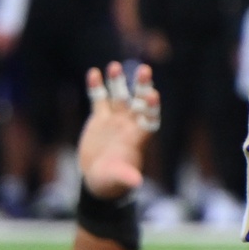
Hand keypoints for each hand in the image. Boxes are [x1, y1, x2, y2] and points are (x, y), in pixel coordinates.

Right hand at [78, 62, 158, 196]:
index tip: (154, 94)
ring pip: (119, 96)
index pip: (150, 118)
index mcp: (139, 137)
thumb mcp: (119, 179)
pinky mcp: (100, 118)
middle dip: (142, 86)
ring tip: (115, 66)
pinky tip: (94, 72)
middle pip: (139, 102)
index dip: (152, 107)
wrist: (98, 178)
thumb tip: (137, 183)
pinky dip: (97, 87)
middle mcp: (130, 124)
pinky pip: (99, 99)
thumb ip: (127, 177)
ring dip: (118, 81)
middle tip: (145, 70)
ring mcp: (115, 119)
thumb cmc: (112, 181)